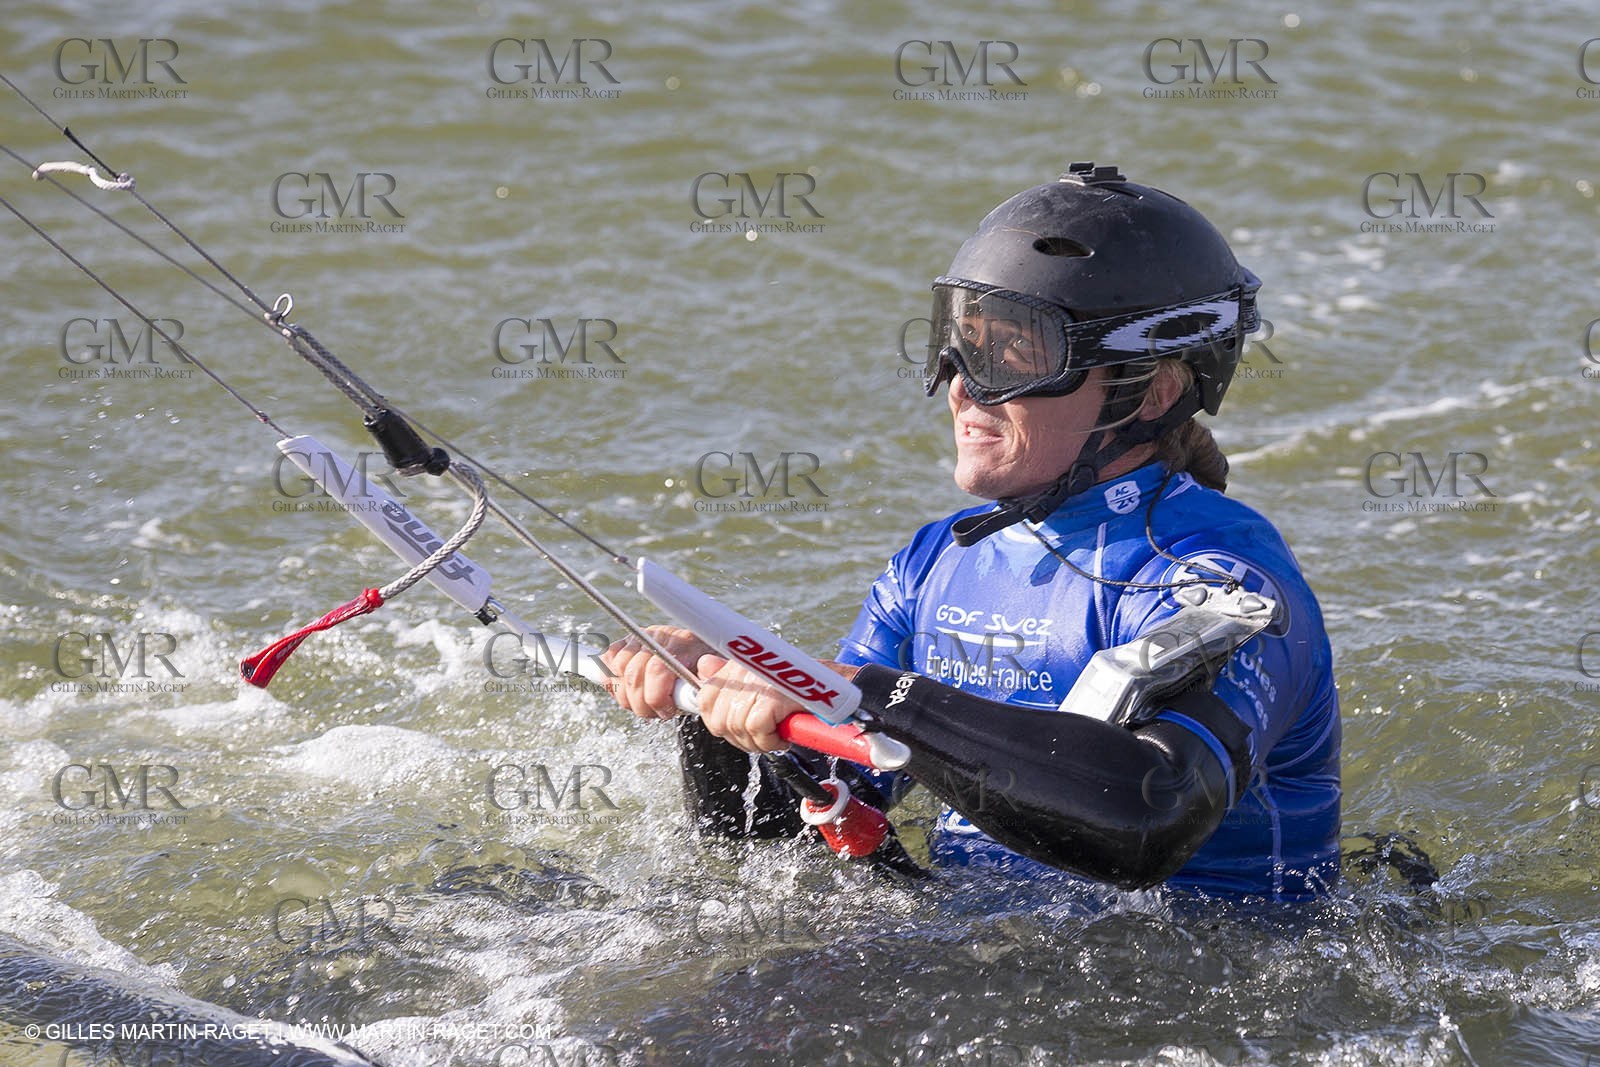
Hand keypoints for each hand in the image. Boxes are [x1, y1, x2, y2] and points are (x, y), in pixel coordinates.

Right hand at [601, 626, 712, 720]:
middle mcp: (659, 636)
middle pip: (633, 675)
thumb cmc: (708, 670)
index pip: (656, 670)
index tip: (666, 711)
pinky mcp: (628, 640)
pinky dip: (612, 678)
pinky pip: (608, 658)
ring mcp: (641, 636)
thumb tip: (690, 696)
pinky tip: (628, 688)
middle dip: (641, 703)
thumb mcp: (713, 679)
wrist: (702, 650)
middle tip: (655, 711)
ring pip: (618, 669)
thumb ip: (703, 685)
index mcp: (684, 645)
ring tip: (644, 701)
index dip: (656, 697)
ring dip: (627, 695)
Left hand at [697, 657, 860, 754]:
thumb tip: (703, 666)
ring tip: (776, 736)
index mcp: (737, 663)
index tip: (739, 730)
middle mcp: (744, 667)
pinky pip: (756, 731)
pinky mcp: (772, 697)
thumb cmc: (801, 689)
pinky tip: (783, 736)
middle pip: (718, 720)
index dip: (719, 722)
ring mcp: (757, 681)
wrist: (837, 688)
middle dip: (740, 738)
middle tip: (763, 738)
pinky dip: (770, 741)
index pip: (704, 699)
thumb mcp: (762, 681)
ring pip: (736, 728)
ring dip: (758, 742)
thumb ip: (730, 677)